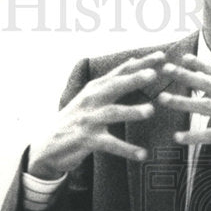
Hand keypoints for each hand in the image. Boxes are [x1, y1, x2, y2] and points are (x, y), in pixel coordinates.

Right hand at [28, 51, 165, 179]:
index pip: (120, 72)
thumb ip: (112, 81)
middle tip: (153, 74)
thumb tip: (133, 61)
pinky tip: (142, 154)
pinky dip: (126, 149)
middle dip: (133, 79)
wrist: (48, 146)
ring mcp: (88, 120)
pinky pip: (110, 144)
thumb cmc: (76, 120)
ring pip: (112, 113)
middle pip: (115, 86)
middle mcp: (91, 101)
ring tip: (150, 111)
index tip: (161, 56)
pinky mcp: (86, 140)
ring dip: (131, 111)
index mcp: (95, 88)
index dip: (141, 63)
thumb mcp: (90, 96)